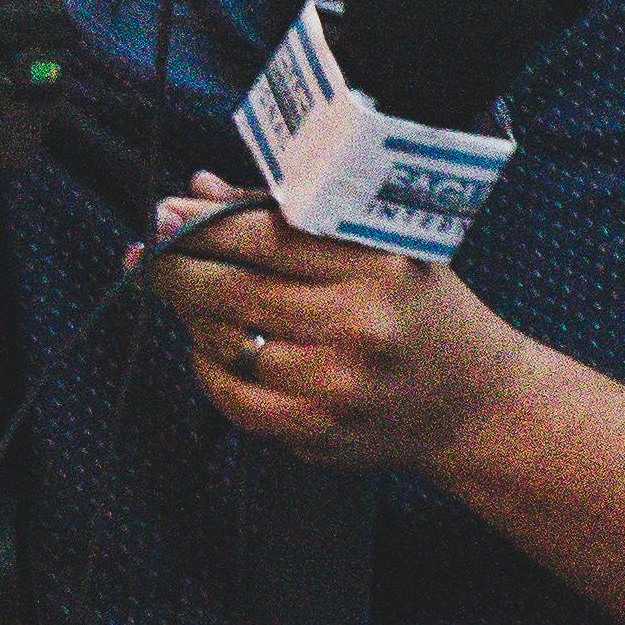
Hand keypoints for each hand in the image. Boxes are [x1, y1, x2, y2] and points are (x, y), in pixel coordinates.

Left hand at [141, 178, 539, 477]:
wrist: (475, 404)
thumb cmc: (420, 311)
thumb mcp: (380, 245)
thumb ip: (289, 216)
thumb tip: (199, 190)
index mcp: (376, 265)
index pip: (263, 235)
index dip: (199, 223)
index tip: (161, 213)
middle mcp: (358, 325)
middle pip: (232, 290)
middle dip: (176, 269)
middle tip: (149, 255)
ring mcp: (337, 386)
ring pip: (224, 344)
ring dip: (192, 318)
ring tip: (187, 298)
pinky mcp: (320, 433)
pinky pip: (234, 400)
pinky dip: (209, 372)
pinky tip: (211, 350)